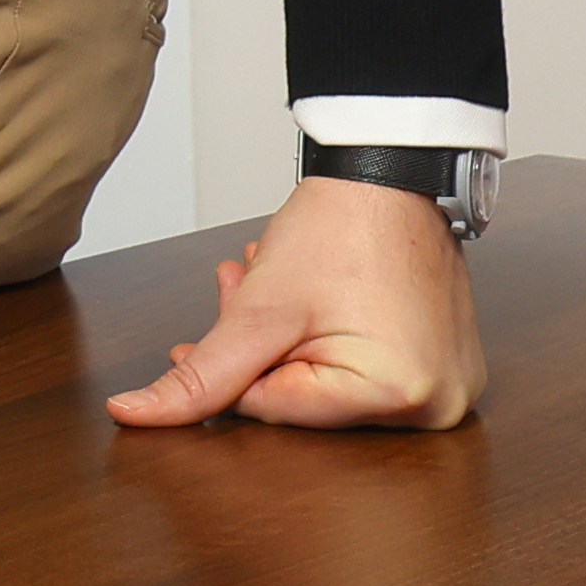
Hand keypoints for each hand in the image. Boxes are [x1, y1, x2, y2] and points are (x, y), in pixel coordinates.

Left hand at [112, 178, 489, 433]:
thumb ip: (202, 375)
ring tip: (262, 281)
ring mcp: (446, 384)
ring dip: (283, 338)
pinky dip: (323, 336)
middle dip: (255, 349)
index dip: (225, 375)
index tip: (190, 345)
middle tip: (232, 295)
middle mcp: (437, 405)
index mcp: (399, 398)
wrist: (396, 169)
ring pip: (327, 380)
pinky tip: (302, 296)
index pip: (276, 411)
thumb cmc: (345, 225)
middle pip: (303, 399)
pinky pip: (364, 366)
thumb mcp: (259, 310)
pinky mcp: (443, 363)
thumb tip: (140, 416)